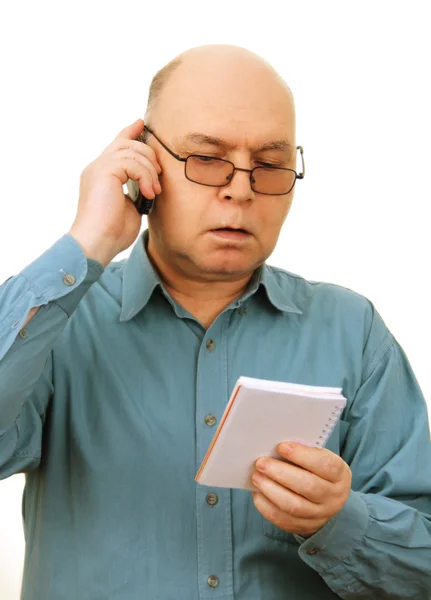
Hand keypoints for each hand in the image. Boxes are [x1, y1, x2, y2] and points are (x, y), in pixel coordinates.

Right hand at [68, 118, 161, 266]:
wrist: (96, 243)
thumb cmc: (112, 234)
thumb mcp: (130, 208)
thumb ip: (136, 192)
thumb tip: (149, 187)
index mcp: (101, 175)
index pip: (115, 145)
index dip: (129, 131)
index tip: (142, 124)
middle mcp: (97, 167)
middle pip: (126, 142)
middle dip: (148, 153)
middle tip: (159, 175)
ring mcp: (98, 168)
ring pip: (131, 150)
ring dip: (149, 170)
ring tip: (154, 191)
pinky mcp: (104, 172)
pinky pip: (131, 161)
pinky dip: (145, 176)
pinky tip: (149, 193)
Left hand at [251, 442, 351, 537]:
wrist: (327, 500)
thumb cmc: (317, 470)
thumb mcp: (319, 458)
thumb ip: (304, 453)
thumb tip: (276, 448)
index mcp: (339, 474)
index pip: (324, 464)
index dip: (302, 455)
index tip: (281, 447)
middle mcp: (333, 497)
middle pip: (307, 486)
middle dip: (281, 473)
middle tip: (261, 462)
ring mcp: (320, 515)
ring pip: (294, 506)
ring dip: (271, 489)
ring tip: (256, 476)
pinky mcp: (304, 527)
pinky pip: (283, 520)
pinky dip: (267, 506)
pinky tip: (258, 493)